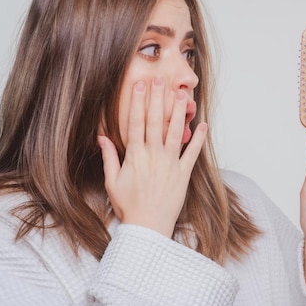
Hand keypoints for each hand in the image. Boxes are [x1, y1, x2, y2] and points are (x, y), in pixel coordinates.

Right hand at [98, 77, 207, 237]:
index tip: (140, 85)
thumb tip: (101, 137)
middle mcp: (154, 154)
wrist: (148, 226)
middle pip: (156, 120)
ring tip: (183, 94)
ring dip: (179, 112)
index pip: (136, 122)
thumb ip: (109, 157)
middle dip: (158, 98)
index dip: (138, 101)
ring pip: (176, 131)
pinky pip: (193, 153)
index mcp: (135, 155)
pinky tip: (204, 125)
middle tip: (161, 79)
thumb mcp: (112, 182)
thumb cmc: (129, 206)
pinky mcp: (183, 174)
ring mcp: (170, 163)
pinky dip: (199, 139)